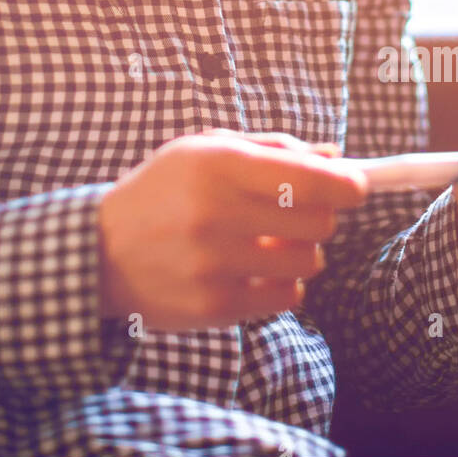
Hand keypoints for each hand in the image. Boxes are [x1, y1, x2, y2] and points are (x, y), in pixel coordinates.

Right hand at [97, 129, 366, 329]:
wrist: (101, 251)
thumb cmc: (163, 191)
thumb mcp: (204, 150)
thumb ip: (272, 149)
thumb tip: (336, 157)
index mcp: (216, 164)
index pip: (308, 178)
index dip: (345, 183)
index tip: (355, 186)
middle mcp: (214, 214)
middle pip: (317, 221)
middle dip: (318, 215)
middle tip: (297, 213)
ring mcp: (214, 265)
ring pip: (307, 261)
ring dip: (301, 251)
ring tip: (270, 242)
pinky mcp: (214, 307)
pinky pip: (287, 297)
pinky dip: (282, 283)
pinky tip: (255, 270)